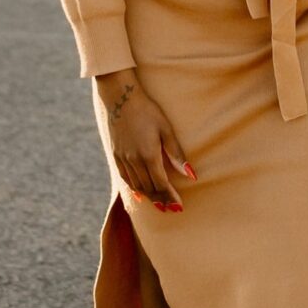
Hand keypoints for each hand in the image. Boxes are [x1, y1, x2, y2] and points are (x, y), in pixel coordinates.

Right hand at [96, 70, 195, 214]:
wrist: (120, 98)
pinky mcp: (115, 155)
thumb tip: (191, 175)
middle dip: (161, 200)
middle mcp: (134, 161)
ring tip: (159, 204)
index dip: (170, 197)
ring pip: (136, 186)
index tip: (179, 207)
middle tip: (171, 210)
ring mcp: (123, 159)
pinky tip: (140, 194)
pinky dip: (134, 189)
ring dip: (148, 197)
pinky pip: (125, 178)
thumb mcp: (166, 129)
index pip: (161, 184)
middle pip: (149, 188)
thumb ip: (177, 153)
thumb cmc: (147, 111)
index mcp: (148, 155)